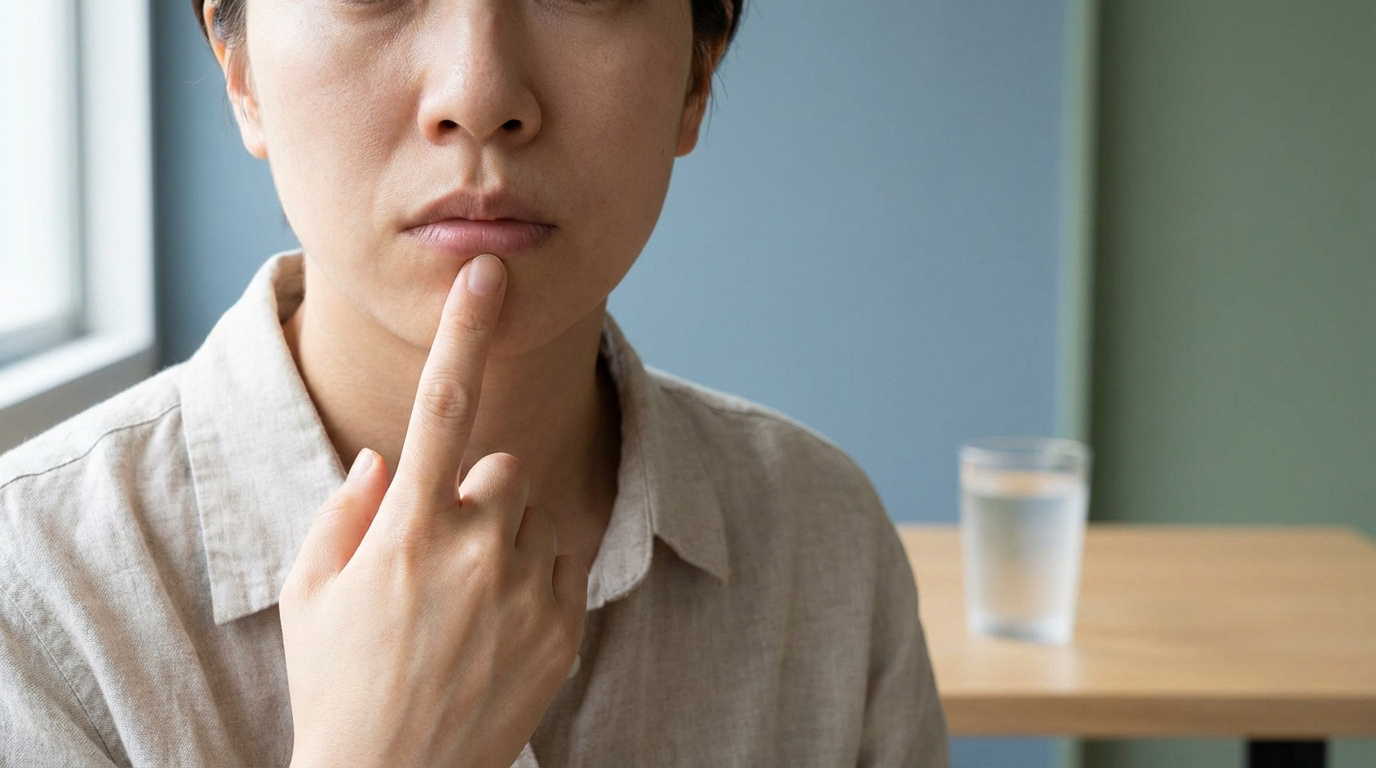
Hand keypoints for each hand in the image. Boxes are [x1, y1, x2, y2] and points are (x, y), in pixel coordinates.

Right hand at [279, 254, 587, 767]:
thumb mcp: (309, 595)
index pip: (441, 407)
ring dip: (504, 544)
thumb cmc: (337, 685)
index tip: (488, 275)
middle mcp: (476, 550)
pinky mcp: (562, 632)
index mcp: (407, 530)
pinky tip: (492, 634)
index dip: (465, 332)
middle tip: (437, 559)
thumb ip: (343, 510)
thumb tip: (382, 457)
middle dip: (476, 496)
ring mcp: (525, 593)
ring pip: (531, 521)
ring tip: (463, 609)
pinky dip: (531, 585)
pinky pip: (559, 569)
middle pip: (502, 470)